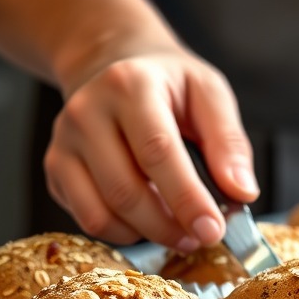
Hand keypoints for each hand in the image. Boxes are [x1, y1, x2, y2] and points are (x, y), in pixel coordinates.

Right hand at [42, 45, 258, 249]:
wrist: (113, 62)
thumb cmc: (168, 82)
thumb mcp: (208, 92)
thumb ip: (228, 141)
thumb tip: (242, 192)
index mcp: (130, 85)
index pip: (157, 152)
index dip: (186, 198)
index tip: (213, 230)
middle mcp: (87, 112)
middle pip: (125, 190)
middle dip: (169, 226)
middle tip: (202, 237)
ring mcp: (64, 141)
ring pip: (101, 213)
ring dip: (147, 234)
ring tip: (180, 230)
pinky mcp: (55, 167)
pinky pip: (87, 218)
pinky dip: (122, 232)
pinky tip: (148, 219)